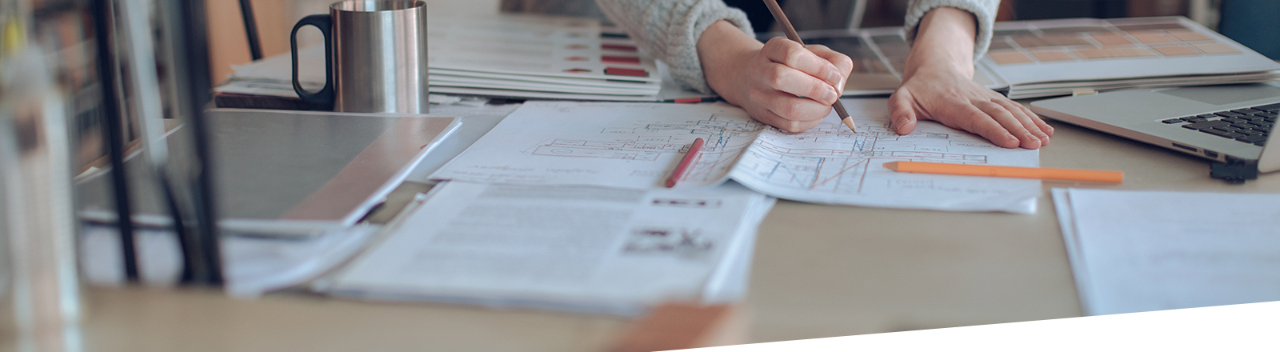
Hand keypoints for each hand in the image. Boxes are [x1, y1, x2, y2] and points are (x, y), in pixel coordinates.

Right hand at [698, 21, 852, 131]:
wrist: (755, 78)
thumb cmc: (792, 65)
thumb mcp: (814, 53)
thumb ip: (835, 62)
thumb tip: (838, 86)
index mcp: (772, 49)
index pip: (792, 55)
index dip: (818, 67)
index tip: (834, 76)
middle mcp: (759, 70)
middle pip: (782, 79)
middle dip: (815, 89)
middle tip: (832, 95)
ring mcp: (758, 95)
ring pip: (787, 107)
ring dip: (816, 109)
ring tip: (827, 105)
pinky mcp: (762, 115)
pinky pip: (788, 125)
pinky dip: (810, 122)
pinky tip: (816, 114)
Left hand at [889, 66, 1053, 148]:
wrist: (935, 67)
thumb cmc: (919, 88)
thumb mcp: (901, 98)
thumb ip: (900, 112)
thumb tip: (903, 128)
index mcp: (952, 102)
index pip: (975, 118)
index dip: (994, 130)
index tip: (1009, 142)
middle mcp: (973, 99)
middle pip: (999, 115)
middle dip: (1018, 130)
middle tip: (1033, 145)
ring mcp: (986, 98)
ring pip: (1011, 111)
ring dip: (1029, 125)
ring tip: (1044, 139)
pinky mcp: (994, 100)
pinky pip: (1015, 109)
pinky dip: (1031, 118)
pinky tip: (1045, 129)